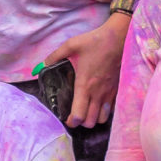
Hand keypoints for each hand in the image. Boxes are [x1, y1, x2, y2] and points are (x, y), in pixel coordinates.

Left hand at [40, 12, 128, 126]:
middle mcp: (97, 93)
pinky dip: (104, 111)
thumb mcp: (71, 45)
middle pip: (90, 122)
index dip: (71, 121)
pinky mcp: (116, 90)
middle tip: (75, 115)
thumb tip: (42, 64)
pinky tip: (98, 103)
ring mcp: (109, 93)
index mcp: (84, 85)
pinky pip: (111, 109)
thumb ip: (54, 56)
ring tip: (87, 111)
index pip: (79, 115)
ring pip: (102, 118)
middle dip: (81, 122)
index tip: (66, 118)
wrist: (118, 38)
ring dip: (94, 118)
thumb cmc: (95, 42)